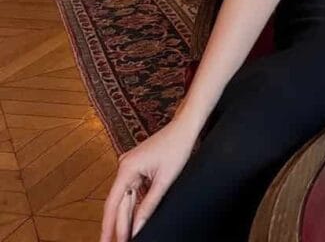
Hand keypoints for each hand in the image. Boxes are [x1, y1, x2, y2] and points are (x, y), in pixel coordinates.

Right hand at [99, 117, 198, 241]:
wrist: (184, 127)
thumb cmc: (177, 148)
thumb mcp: (164, 180)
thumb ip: (149, 206)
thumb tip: (137, 228)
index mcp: (127, 168)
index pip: (112, 204)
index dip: (108, 226)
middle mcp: (124, 167)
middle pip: (119, 203)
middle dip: (117, 226)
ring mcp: (129, 167)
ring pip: (125, 198)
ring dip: (124, 218)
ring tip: (122, 239)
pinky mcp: (137, 168)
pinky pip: (132, 191)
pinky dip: (132, 206)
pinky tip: (131, 222)